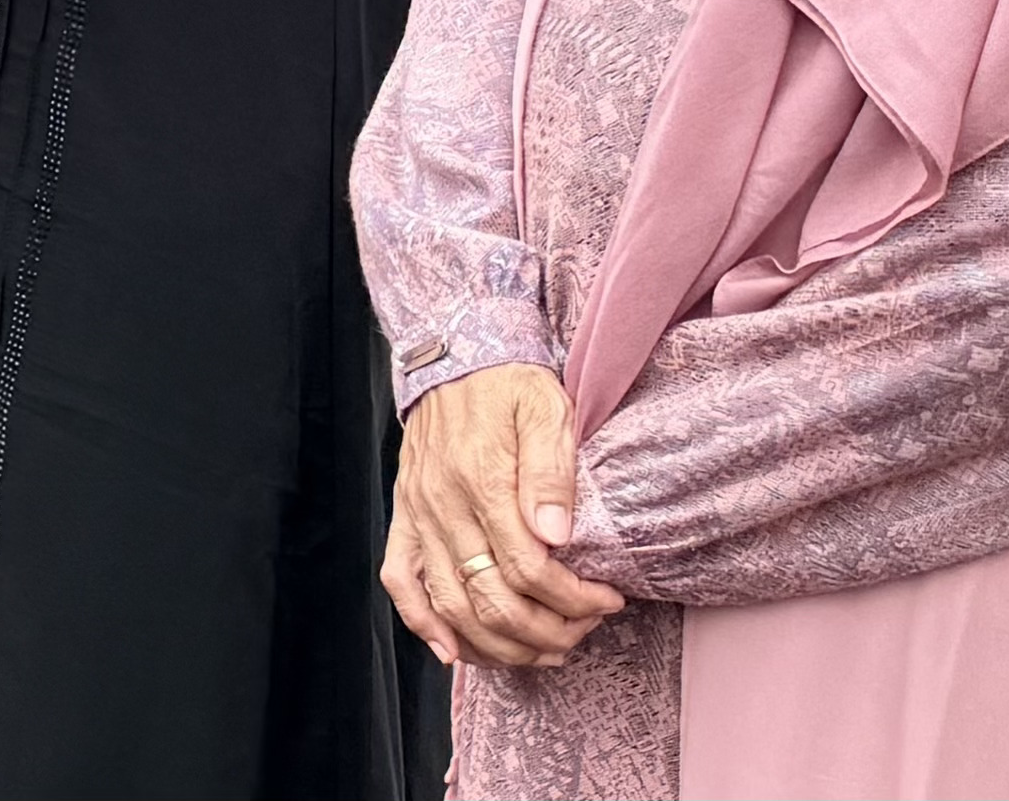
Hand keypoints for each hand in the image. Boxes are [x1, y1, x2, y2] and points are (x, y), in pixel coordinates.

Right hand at [384, 362, 622, 669]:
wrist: (453, 357)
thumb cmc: (508, 385)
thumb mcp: (546, 409)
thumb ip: (552, 471)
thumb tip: (557, 537)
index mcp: (482, 479)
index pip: (528, 568)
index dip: (573, 599)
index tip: (607, 601)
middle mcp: (443, 506)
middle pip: (491, 598)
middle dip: (545, 630)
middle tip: (583, 630)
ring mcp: (418, 516)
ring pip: (451, 605)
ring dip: (500, 642)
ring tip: (543, 648)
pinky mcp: (404, 518)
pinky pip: (401, 582)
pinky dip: (423, 624)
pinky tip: (453, 651)